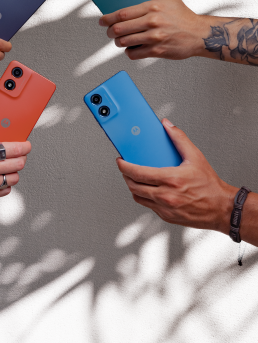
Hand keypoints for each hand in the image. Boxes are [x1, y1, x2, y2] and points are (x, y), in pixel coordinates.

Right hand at [0, 105, 29, 206]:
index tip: (26, 143)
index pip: (13, 148)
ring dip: (14, 171)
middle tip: (18, 153)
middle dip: (22, 157)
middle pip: (18, 164)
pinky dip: (5, 184)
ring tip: (8, 164)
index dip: (25, 145)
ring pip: (13, 179)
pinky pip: (3, 191)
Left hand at [99, 0, 205, 60]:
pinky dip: (130, 52)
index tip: (102, 20)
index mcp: (152, 7)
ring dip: (118, 42)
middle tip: (109, 31)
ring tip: (120, 39)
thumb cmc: (183, 15)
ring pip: (124, 42)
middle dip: (110, 31)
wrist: (199, 34)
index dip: (107, 18)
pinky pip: (134, 54)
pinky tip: (133, 47)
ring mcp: (154, 37)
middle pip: (119, 29)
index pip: (122, 13)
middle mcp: (152, 22)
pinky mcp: (157, 51)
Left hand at [117, 119, 236, 232]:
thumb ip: (179, 138)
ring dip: (133, 187)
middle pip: (134, 186)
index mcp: (171, 179)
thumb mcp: (196, 157)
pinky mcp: (167, 217)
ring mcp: (165, 208)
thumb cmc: (210, 186)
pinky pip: (148, 206)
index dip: (124, 166)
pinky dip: (144, 197)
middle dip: (126, 176)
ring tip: (135, 178)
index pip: (138, 172)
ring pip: (138, 197)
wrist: (221, 208)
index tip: (120, 161)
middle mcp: (165, 196)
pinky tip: (149, 189)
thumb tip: (167, 125)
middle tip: (126, 168)